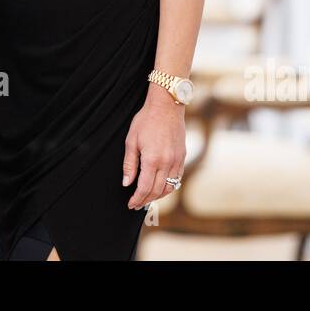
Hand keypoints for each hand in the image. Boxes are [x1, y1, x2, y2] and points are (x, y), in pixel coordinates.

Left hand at [122, 86, 185, 209]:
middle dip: (145, 200)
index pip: (145, 188)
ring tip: (147, 198)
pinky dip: (168, 187)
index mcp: (152, 159)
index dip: (137, 198)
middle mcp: (167, 163)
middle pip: (157, 191)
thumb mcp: (131, 140)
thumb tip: (127, 183)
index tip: (130, 204)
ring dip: (158, 196)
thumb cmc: (146, 120)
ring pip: (169, 187)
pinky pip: (177, 179)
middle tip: (136, 205)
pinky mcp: (183, 157)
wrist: (167, 106)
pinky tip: (160, 187)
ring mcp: (177, 160)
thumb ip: (129, 164)